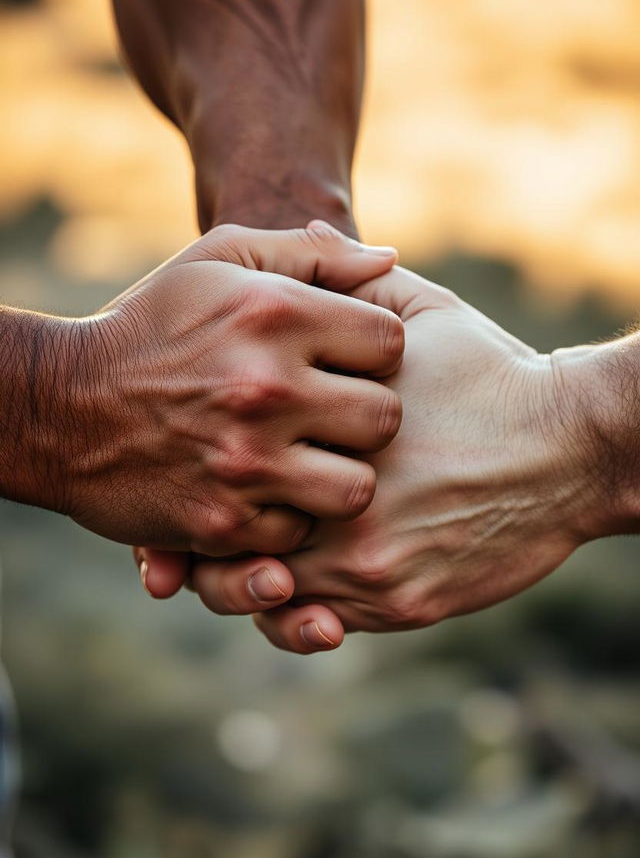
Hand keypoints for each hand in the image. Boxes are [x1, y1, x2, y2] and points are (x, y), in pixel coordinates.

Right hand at [58, 224, 402, 553]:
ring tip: (307, 460)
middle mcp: (264, 387)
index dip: (373, 353)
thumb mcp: (219, 262)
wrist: (62, 406)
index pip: (390, 342)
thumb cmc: (154, 325)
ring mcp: (243, 461)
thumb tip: (390, 259)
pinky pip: (299, 532)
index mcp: (273, 314)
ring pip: (356, 490)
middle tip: (332, 418)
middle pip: (385, 419)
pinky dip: (285, 517)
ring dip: (337, 477)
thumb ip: (309, 255)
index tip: (345, 362)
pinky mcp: (222, 521)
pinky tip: (262, 491)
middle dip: (365, 418)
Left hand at [180, 264, 605, 648]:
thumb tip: (307, 231)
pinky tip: (294, 588)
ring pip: (267, 596)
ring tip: (249, 562)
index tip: (195, 469)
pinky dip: (295, 616)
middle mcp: (340, 503)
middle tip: (194, 537)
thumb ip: (351, 285)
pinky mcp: (402, 604)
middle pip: (232, 540)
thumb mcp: (422, 313)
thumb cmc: (490, 374)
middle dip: (205, 543)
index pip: (227, 460)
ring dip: (246, 585)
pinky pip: (318, 625)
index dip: (197, 470)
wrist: (571, 446)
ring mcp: (370, 563)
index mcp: (327, 426)